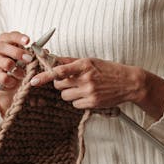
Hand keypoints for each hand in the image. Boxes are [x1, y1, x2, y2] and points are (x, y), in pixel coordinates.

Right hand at [0, 31, 33, 114]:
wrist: (10, 88)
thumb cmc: (20, 69)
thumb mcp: (28, 61)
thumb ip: (35, 55)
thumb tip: (44, 51)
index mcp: (5, 43)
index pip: (9, 36)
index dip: (18, 37)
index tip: (28, 41)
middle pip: (2, 46)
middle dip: (17, 53)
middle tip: (28, 59)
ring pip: (4, 62)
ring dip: (16, 70)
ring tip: (22, 75)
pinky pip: (1, 76)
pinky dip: (10, 80)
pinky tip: (13, 82)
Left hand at [30, 56, 163, 118]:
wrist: (129, 83)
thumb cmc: (109, 70)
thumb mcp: (90, 61)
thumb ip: (71, 62)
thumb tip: (53, 59)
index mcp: (84, 65)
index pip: (59, 71)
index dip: (45, 76)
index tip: (34, 80)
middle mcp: (86, 79)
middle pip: (59, 85)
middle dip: (61, 83)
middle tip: (70, 80)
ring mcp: (89, 92)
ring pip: (65, 96)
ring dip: (69, 92)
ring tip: (82, 87)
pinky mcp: (92, 103)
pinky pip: (75, 104)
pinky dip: (78, 100)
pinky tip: (88, 95)